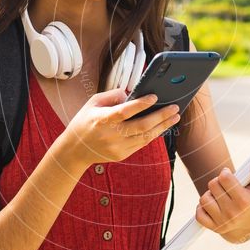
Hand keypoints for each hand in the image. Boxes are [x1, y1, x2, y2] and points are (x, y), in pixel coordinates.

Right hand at [57, 88, 180, 168]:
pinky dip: (154, 134)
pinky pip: (142, 143)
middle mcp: (111, 135)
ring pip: (146, 137)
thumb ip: (112, 96)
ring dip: (163, 126)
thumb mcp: (93, 103)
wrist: (75, 150)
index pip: (124, 111)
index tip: (154, 97)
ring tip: (175, 116)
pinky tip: (163, 126)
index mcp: (102, 119)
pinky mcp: (122, 155)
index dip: (140, 104)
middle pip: (141, 126)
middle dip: (161, 116)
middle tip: (175, 107)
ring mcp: (117, 147)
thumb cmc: (85, 122)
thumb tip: (132, 94)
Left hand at [195, 164, 249, 241]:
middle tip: (225, 186)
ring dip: (210, 195)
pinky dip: (202, 208)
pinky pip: (199, 214)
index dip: (225, 173)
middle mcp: (232, 213)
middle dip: (218, 182)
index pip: (225, 178)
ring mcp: (222, 222)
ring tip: (219, 196)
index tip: (228, 175)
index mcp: (244, 201)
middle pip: (213, 185)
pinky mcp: (214, 228)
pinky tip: (212, 206)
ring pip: (204, 198)